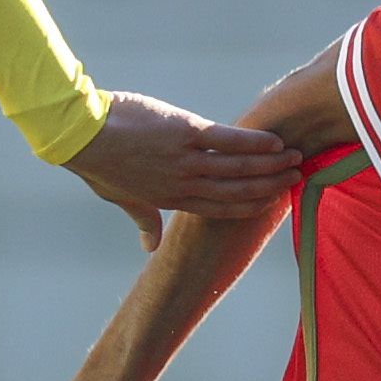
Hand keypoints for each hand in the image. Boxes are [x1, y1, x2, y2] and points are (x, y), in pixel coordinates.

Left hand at [61, 90, 297, 249]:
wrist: (84, 134)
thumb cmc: (100, 163)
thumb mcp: (121, 198)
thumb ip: (143, 220)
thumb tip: (149, 247)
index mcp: (171, 199)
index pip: (219, 208)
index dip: (249, 205)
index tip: (271, 200)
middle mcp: (184, 183)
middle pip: (236, 189)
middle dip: (268, 185)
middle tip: (296, 177)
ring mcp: (186, 159)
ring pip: (238, 166)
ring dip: (269, 164)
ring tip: (294, 157)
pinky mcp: (185, 132)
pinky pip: (227, 140)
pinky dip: (252, 142)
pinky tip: (273, 142)